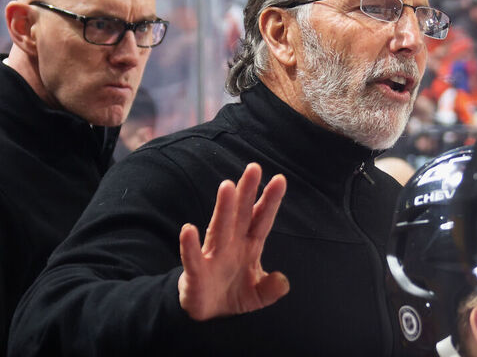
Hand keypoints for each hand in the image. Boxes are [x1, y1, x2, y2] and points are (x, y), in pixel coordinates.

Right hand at [178, 163, 288, 319]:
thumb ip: (271, 289)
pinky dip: (190, 245)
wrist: (208, 313)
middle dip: (247, 192)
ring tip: (227, 186)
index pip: (261, 219)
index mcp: (250, 245)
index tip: (279, 179)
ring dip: (224, 208)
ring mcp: (213, 255)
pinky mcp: (196, 271)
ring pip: (219, 227)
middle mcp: (232, 244)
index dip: (270, 200)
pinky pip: (193, 256)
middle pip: (241, 214)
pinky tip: (189, 230)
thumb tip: (283, 281)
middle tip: (254, 168)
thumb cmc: (234, 294)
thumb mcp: (258, 295)